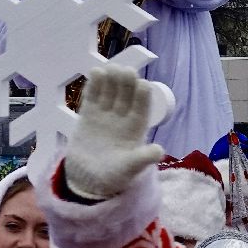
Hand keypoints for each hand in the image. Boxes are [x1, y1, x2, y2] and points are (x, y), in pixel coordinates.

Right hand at [64, 66, 163, 200]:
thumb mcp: (129, 169)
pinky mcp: (88, 115)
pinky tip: (95, 73)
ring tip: (110, 68)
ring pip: (110, 93)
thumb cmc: (113, 175)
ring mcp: (105, 115)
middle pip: (127, 96)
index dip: (143, 97)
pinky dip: (94, 86)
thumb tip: (160, 151)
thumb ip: (142, 159)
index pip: (142, 108)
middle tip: (125, 71)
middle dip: (127, 83)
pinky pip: (92, 97)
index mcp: (136, 128)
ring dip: (111, 80)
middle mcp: (123, 117)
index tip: (143, 85)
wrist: (87, 180)